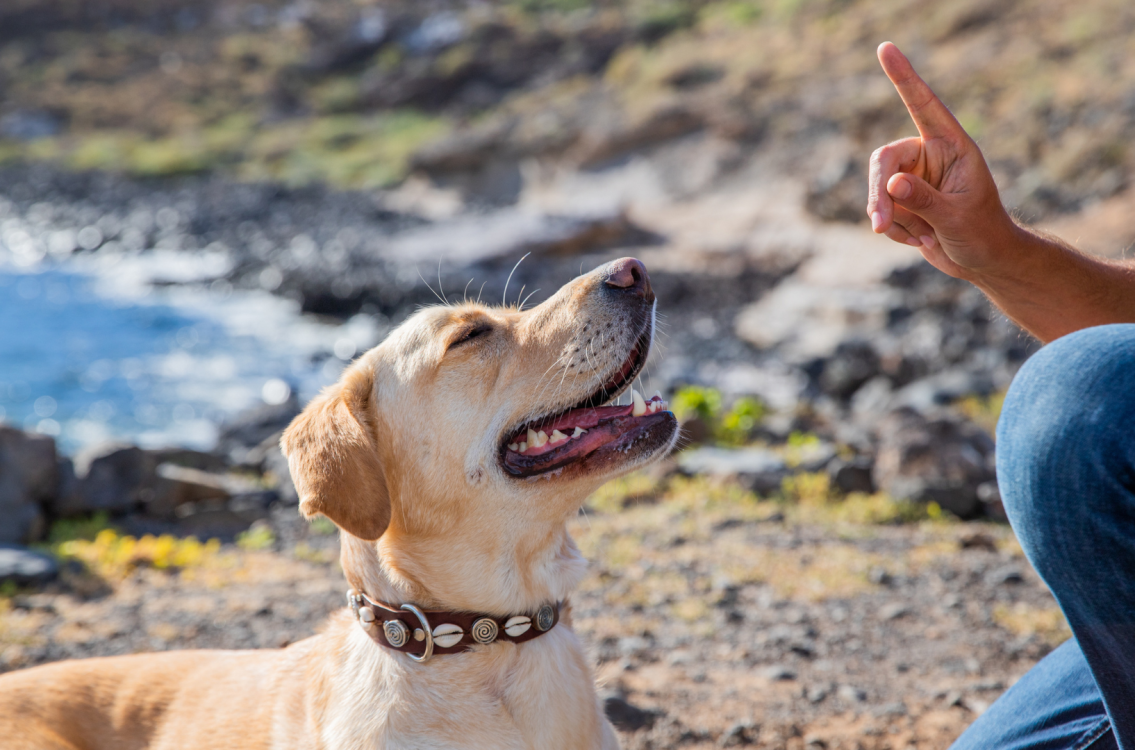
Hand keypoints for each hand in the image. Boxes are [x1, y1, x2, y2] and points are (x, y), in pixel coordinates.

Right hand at [866, 42, 1018, 280]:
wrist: (985, 262)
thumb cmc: (982, 234)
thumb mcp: (957, 217)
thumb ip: (924, 199)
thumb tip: (891, 183)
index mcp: (952, 146)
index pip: (923, 105)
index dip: (904, 77)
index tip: (885, 49)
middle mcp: (930, 156)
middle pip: (884, 160)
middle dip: (879, 194)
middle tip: (879, 225)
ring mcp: (914, 178)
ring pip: (878, 188)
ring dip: (890, 218)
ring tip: (919, 238)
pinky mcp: (903, 201)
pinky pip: (881, 210)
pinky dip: (894, 229)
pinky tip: (921, 240)